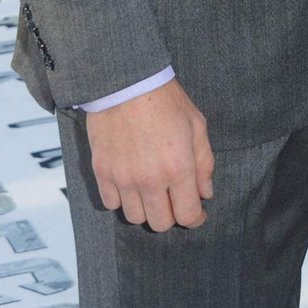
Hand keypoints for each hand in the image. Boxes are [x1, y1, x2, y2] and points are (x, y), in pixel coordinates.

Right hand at [82, 79, 213, 230]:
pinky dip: (122, 200)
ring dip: (146, 208)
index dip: (196, 219)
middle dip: (172, 215)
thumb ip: (204, 164)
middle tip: (174, 200)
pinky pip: (111, 204)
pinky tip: (130, 184)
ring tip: (151, 190)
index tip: (198, 213)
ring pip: (135, 217)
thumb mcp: (197, 126)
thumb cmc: (165, 101)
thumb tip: (205, 193)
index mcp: (178, 168)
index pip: (188, 215)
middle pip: (160, 223)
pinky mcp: (102, 172)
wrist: (126, 83)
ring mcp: (123, 178)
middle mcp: (150, 180)